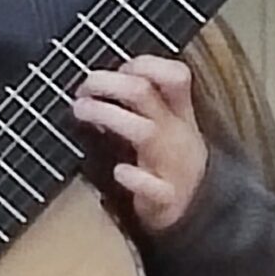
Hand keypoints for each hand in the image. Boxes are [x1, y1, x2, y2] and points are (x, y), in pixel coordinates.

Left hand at [72, 54, 208, 232]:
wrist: (194, 210)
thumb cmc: (170, 161)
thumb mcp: (170, 126)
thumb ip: (144, 103)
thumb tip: (102, 80)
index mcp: (180, 114)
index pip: (175, 75)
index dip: (144, 65)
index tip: (118, 70)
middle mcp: (176, 134)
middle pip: (144, 94)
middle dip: (108, 84)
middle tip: (83, 88)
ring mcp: (172, 165)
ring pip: (144, 132)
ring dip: (108, 116)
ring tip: (81, 110)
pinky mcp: (166, 198)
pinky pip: (154, 187)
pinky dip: (136, 179)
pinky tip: (119, 171)